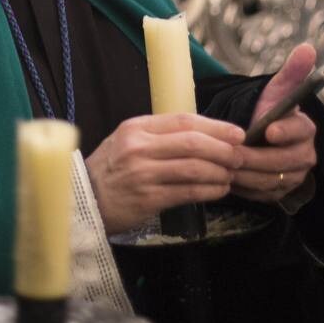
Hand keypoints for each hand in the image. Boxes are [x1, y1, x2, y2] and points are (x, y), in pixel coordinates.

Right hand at [85, 113, 243, 233]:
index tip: (237, 133)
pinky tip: (219, 190)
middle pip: (193, 142)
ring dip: (220, 172)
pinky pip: (188, 191)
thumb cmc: (110, 170)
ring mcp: (142, 173)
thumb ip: (159, 135)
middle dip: (224, 149)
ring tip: (231, 175)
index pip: (184, 121)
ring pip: (194, 167)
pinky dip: (209, 190)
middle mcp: (138, 147)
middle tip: (240, 156)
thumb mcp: (127, 141)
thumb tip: (204, 135)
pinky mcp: (148, 198)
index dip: (216, 126)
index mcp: (136, 128)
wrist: (83, 201)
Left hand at [233, 43, 318, 203]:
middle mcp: (304, 156)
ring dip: (246, 174)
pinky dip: (243, 188)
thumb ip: (291, 72)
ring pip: (270, 179)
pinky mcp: (279, 193)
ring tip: (223, 165)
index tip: (268, 130)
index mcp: (305, 130)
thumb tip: (308, 48)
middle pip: (282, 161)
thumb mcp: (275, 91)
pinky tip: (225, 179)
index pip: (301, 131)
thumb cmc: (265, 111)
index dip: (286, 131)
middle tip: (232, 152)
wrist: (255, 137)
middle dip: (255, 157)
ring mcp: (293, 177)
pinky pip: (261, 194)